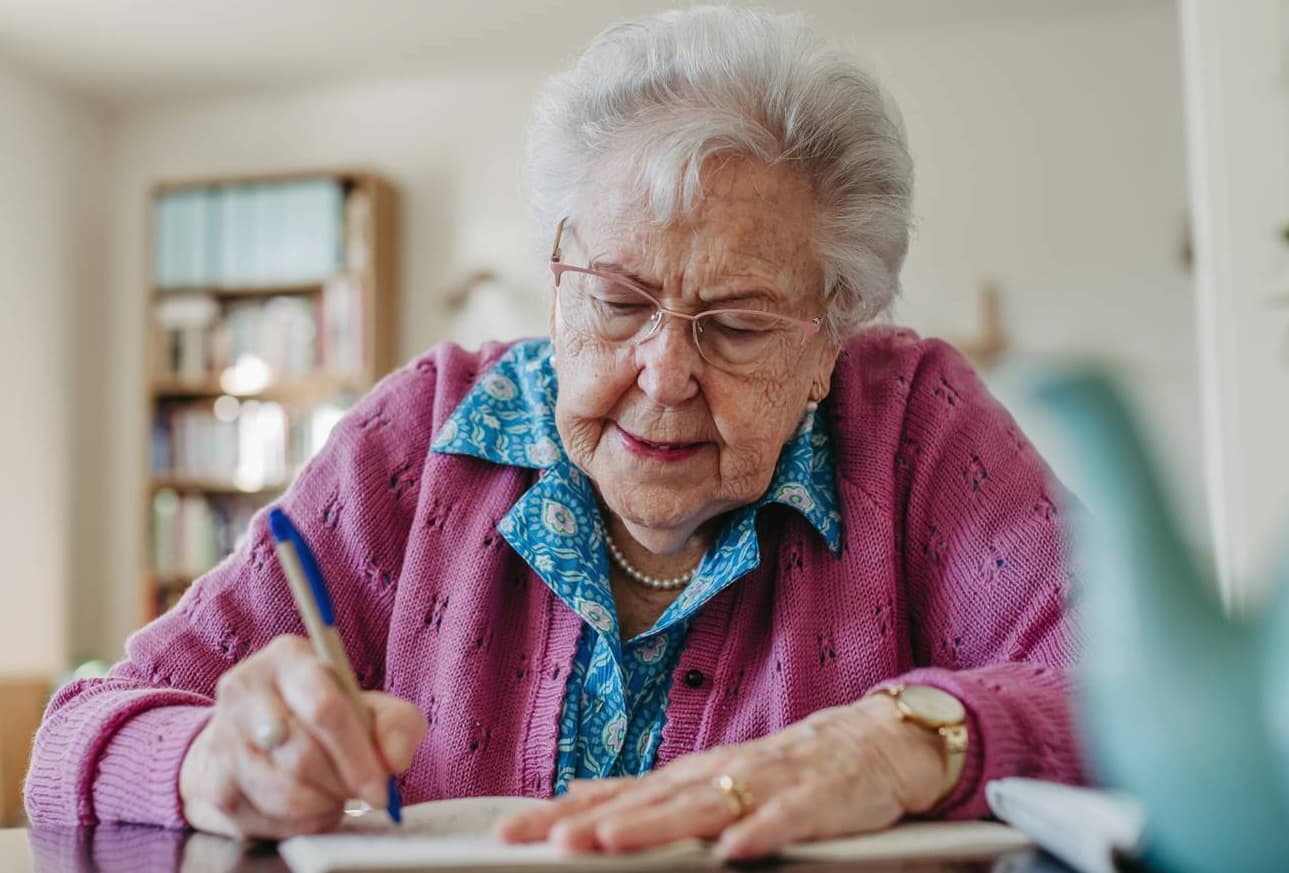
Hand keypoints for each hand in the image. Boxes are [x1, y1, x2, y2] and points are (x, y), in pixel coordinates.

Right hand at [179, 635, 427, 838]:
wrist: (258, 739)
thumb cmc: (326, 719)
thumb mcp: (372, 709)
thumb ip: (397, 726)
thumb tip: (394, 760)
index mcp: (289, 657)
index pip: (324, 709)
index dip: (358, 755)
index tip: (381, 787)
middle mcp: (246, 689)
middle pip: (303, 756)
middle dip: (342, 784)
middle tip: (359, 791)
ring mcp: (222, 736)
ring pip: (283, 792)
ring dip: (322, 804)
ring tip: (334, 793)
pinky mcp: (213, 782)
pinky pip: (266, 818)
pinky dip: (299, 822)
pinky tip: (308, 804)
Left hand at [497, 695, 947, 859]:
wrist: (873, 741)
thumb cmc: (784, 767)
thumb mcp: (707, 777)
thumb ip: (646, 790)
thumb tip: (577, 792)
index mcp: (688, 776)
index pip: (617, 797)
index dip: (563, 816)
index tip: (509, 835)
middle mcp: (717, 775)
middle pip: (650, 802)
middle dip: (597, 824)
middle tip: (548, 843)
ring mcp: (766, 784)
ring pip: (705, 807)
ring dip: (658, 826)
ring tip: (611, 843)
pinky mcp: (816, 800)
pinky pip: (788, 819)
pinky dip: (761, 832)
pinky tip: (734, 852)